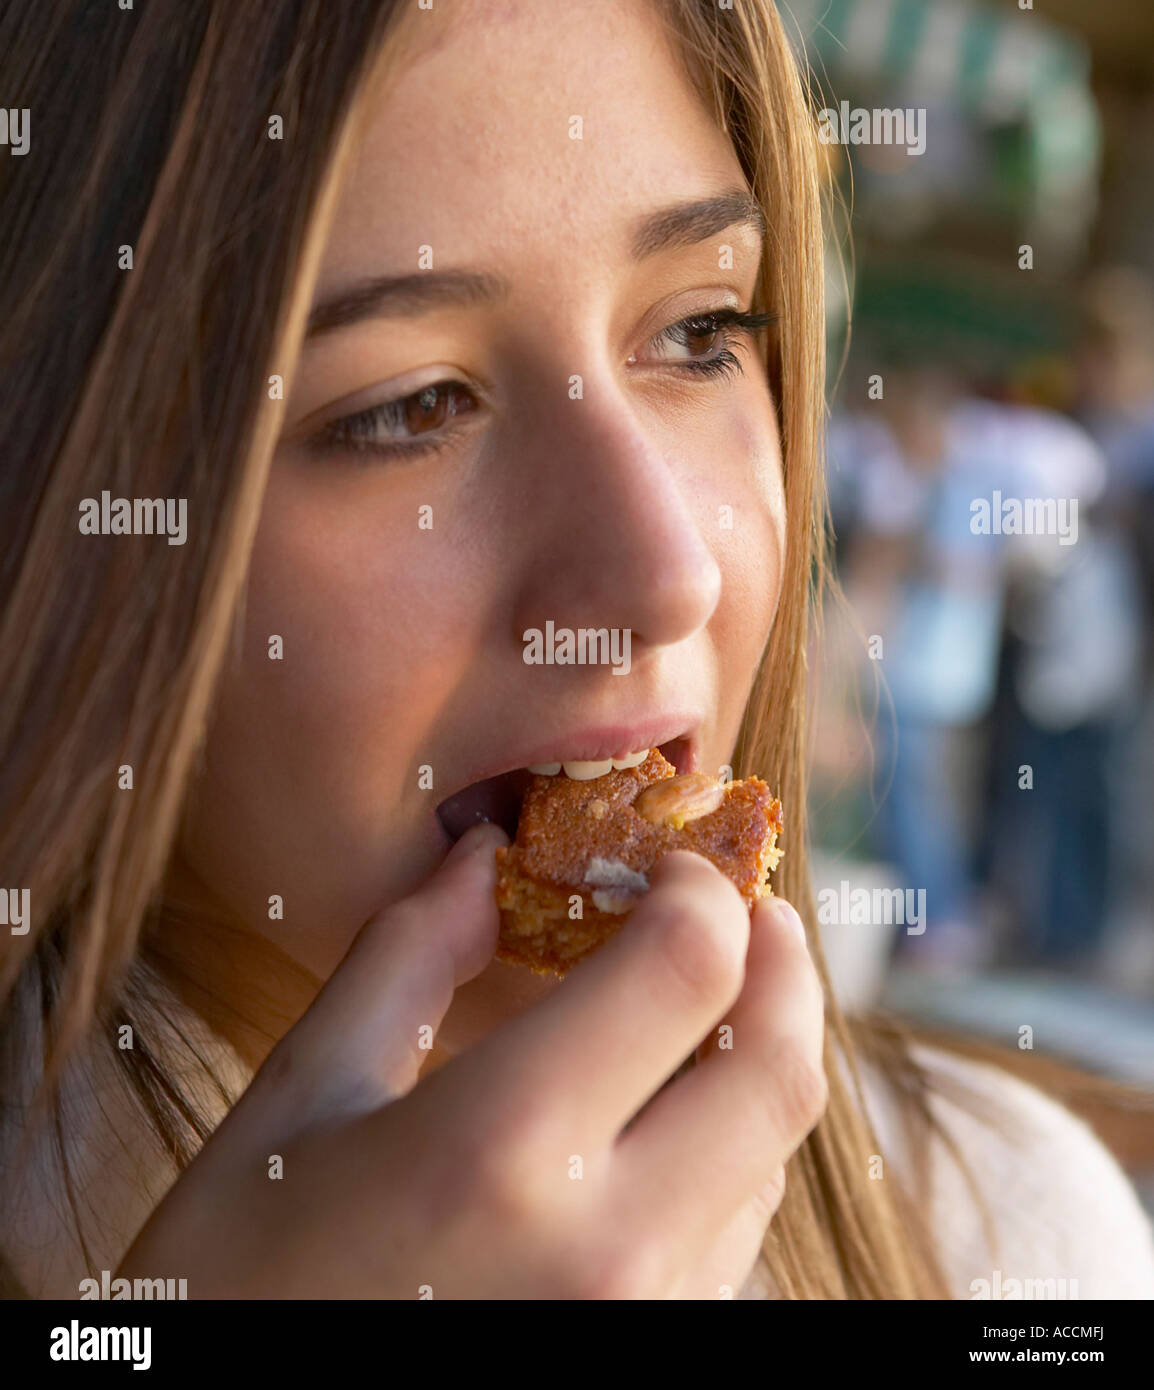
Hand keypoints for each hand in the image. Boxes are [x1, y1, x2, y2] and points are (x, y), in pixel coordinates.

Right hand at [116, 826, 826, 1297]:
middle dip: (781, 969)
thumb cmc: (241, 1274)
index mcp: (503, 1146)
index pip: (687, 971)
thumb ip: (407, 958)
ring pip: (770, 1157)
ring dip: (755, 1060)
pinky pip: (734, 1235)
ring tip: (701, 1008)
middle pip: (778, 1073)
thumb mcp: (303, 1097)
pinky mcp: (652, 1356)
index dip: (702, 894)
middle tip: (747, 915)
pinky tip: (666, 1119)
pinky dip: (728, 1151)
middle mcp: (607, 1244)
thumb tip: (483, 860)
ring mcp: (645, 1318)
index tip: (674, 868)